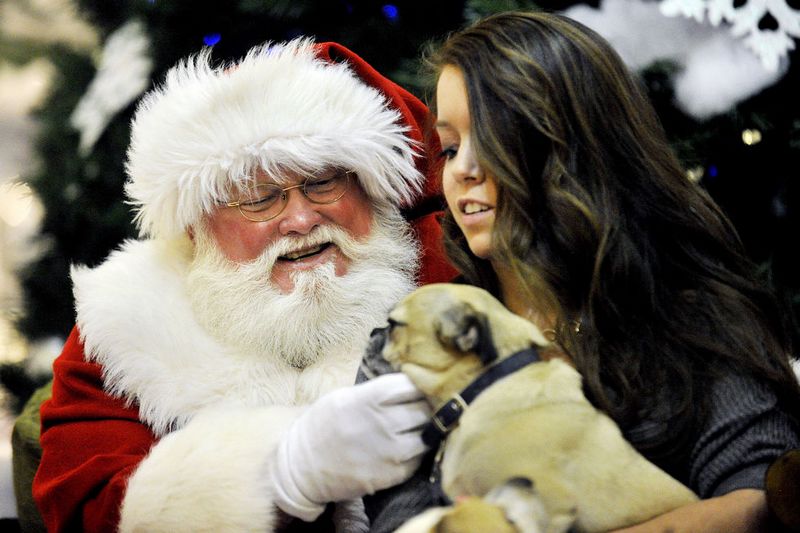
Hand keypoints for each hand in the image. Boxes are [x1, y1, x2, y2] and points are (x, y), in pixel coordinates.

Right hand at [272, 373, 430, 520]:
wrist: (303, 467)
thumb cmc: (324, 425)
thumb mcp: (345, 397)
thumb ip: (377, 391)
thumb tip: (411, 384)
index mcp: (370, 398)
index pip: (413, 385)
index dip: (420, 385)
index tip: (421, 387)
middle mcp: (384, 423)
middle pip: (425, 409)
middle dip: (427, 407)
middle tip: (423, 408)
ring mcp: (390, 451)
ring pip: (427, 436)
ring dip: (425, 431)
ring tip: (415, 428)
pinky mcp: (392, 475)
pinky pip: (419, 459)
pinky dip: (416, 453)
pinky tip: (405, 447)